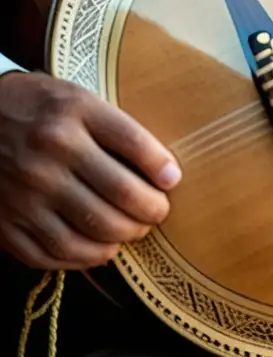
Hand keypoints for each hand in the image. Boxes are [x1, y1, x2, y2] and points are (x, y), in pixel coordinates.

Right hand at [0, 71, 180, 269]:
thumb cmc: (38, 108)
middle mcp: (51, 153)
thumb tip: (163, 172)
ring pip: (93, 231)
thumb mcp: (78, 98)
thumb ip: (117, 128)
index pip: (135, 144)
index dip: (163, 168)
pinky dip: (85, 258)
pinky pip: (53, 253)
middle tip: (158, 212)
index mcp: (74, 114)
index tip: (173, 180)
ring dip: (124, 237)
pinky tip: (100, 249)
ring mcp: (26, 190)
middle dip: (152, 210)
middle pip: (121, 193)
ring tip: (133, 230)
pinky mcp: (5, 222)